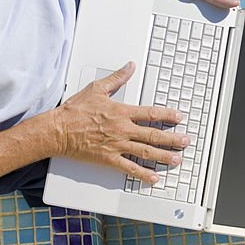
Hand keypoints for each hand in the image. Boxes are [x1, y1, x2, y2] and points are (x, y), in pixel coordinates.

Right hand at [51, 62, 190, 182]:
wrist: (58, 130)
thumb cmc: (75, 111)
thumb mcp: (97, 88)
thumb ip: (116, 78)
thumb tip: (130, 67)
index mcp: (121, 112)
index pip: (151, 113)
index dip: (168, 115)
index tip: (179, 117)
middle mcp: (122, 130)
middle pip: (154, 135)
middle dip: (173, 139)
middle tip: (186, 141)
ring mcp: (117, 145)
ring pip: (146, 152)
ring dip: (164, 156)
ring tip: (177, 159)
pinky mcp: (108, 159)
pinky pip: (129, 168)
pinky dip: (142, 174)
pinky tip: (154, 178)